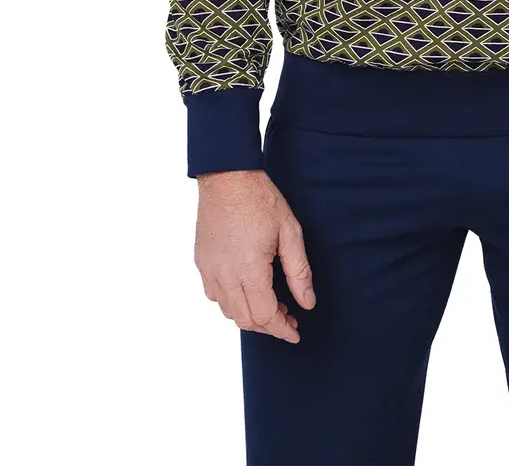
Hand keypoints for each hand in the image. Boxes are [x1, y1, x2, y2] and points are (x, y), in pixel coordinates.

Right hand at [193, 169, 315, 340]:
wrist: (227, 176)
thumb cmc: (261, 200)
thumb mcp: (290, 232)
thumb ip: (299, 272)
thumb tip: (307, 303)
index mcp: (248, 269)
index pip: (264, 316)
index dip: (281, 329)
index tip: (295, 333)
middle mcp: (224, 275)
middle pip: (245, 320)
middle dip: (268, 325)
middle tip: (288, 314)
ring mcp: (209, 269)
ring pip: (228, 311)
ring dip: (250, 314)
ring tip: (271, 302)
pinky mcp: (201, 262)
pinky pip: (214, 295)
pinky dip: (232, 302)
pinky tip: (247, 288)